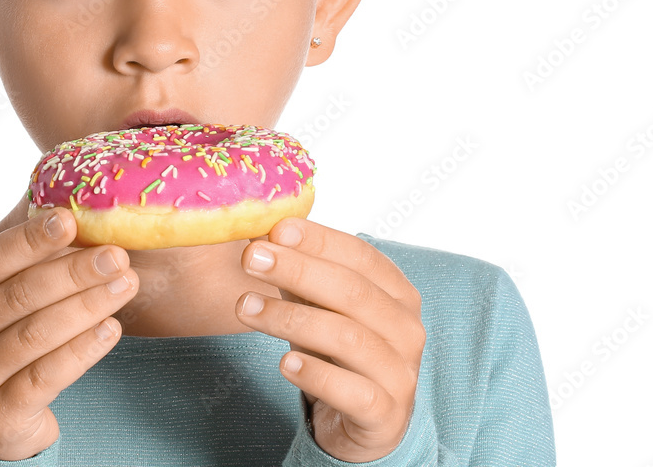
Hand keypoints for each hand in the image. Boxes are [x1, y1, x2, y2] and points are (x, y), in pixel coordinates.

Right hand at [0, 209, 138, 459]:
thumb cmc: (2, 341)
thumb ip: (29, 260)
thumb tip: (75, 209)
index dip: (32, 237)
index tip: (72, 219)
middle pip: (21, 294)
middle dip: (74, 272)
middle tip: (116, 256)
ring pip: (37, 334)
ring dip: (88, 305)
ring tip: (125, 285)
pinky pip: (47, 375)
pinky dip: (83, 349)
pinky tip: (112, 329)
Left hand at [235, 218, 424, 460]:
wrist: (358, 423)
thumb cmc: (336, 353)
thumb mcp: (319, 306)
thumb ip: (300, 274)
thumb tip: (261, 237)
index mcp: (397, 293)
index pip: (360, 255)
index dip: (318, 240)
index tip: (276, 229)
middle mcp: (406, 329)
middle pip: (352, 290)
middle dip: (297, 269)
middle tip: (251, 259)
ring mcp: (401, 374)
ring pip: (347, 338)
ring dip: (290, 318)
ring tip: (246, 307)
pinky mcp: (386, 416)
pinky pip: (353, 392)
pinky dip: (317, 374)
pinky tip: (285, 362)